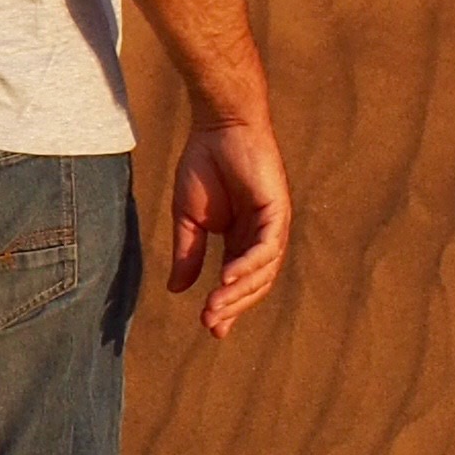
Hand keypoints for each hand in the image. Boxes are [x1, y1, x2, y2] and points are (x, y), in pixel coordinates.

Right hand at [170, 114, 291, 337]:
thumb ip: (188, 254)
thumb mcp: (188, 218)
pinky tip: (228, 277)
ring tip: (214, 306)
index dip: (227, 305)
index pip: (239, 282)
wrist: (216, 126)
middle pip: (255, 283)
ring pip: (263, 270)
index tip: (211, 328)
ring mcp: (273, 224)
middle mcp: (261, 236)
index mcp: (241, 239)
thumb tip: (176, 291)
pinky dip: (250, 265)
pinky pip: (268, 246)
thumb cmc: (203, 165)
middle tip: (209, 322)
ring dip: (239, 291)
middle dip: (233, 305)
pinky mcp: (277, 210)